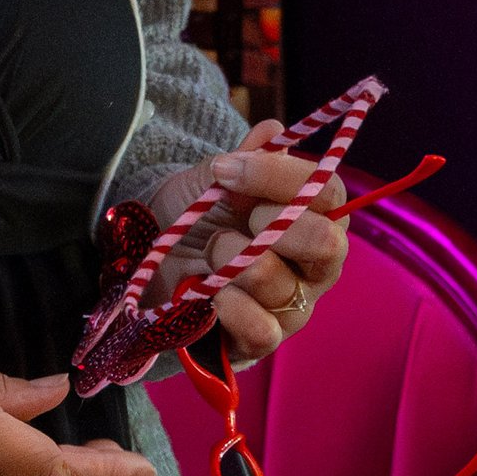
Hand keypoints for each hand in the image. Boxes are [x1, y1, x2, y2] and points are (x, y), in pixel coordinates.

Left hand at [138, 124, 349, 362]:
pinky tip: (208, 293)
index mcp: (313, 217)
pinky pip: (263, 330)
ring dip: (234, 262)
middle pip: (328, 245)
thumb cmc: (193, 217)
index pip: (328, 194)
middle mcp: (314, 266)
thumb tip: (274, 132)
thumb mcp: (209, 181)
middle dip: (275, 225)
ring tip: (210, 251)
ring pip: (282, 285)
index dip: (281, 178)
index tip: (228, 169)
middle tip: (236, 218)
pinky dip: (231, 307)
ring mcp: (292, 307)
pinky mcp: (263, 344)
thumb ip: (243, 159)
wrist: (148, 261)